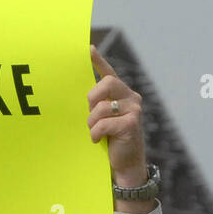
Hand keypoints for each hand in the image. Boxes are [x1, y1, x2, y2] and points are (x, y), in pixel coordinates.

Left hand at [87, 45, 146, 188]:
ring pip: (103, 106)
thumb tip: (78, 99)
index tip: (88, 49)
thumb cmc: (110, 141)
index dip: (98, 61)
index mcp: (121, 94)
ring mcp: (134, 110)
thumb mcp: (101, 120)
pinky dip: (96, 133)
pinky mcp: (131, 124)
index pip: (109, 73)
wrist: (125, 164)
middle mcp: (131, 97)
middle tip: (90, 113)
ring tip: (93, 133)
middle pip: (107, 83)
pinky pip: (105, 123)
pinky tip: (98, 140)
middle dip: (93, 98)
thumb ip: (96, 106)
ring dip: (92, 122)